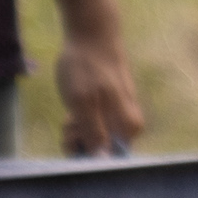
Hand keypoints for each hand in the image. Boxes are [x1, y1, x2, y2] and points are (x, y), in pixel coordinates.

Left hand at [55, 25, 144, 154]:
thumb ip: (94, 133)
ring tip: (70, 110)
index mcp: (128, 128)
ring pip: (94, 137)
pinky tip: (74, 105)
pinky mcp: (110, 109)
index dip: (85, 155)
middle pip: (100, 152)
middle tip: (68, 120)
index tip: (74, 137)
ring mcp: (119, 117)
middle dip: (78, 140)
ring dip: (76, 129)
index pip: (107, 162)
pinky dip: (80, 119)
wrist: (92, 35)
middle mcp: (129, 127)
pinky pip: (94, 125)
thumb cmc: (87, 68)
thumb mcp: (82, 103)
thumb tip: (102, 160)